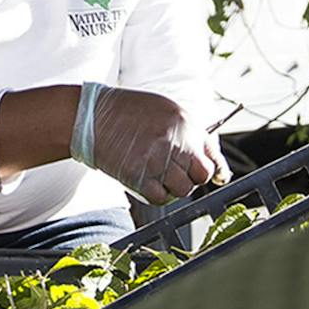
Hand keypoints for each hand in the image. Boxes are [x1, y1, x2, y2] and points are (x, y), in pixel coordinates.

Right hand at [71, 83, 222, 204]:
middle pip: (201, 175)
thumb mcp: (166, 110)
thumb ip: (190, 133)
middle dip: (192, 177)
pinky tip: (146, 180)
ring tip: (158, 174)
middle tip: (176, 171)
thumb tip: (211, 160)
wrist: (92, 116)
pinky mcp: (139, 176)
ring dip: (173, 186)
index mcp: (185, 124)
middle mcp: (175, 142)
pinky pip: (160, 197)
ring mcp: (157, 160)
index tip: (215, 177)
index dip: (213, 170)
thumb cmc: (128, 111)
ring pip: (183, 189)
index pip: (212, 157)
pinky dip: (156, 193)